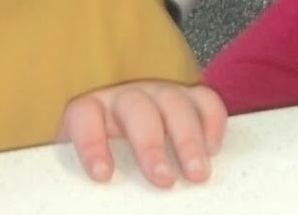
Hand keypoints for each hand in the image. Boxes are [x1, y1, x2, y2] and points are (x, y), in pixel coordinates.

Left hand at [59, 81, 225, 187]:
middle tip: (163, 180)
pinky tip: (213, 151)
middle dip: (150, 144)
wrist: (126, 149)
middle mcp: (125, 98)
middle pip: (136, 107)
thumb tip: (96, 210)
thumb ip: (100, 190)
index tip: (103, 175)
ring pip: (174, 101)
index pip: (84, 115)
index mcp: (91, 113)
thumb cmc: (110, 167)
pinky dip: (212, 122)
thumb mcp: (97, 172)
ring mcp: (159, 94)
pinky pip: (205, 99)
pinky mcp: (189, 99)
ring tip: (197, 174)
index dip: (92, 142)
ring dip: (187, 139)